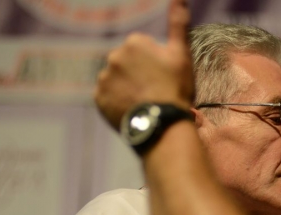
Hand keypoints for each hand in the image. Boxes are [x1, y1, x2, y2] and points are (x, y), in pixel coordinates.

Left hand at [94, 0, 193, 129]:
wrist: (163, 125)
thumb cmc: (175, 89)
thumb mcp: (181, 55)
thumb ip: (178, 23)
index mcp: (134, 42)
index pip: (144, 51)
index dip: (156, 65)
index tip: (164, 79)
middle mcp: (114, 56)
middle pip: (128, 65)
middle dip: (139, 75)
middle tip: (155, 93)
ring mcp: (104, 78)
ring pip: (117, 81)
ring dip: (128, 89)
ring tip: (145, 104)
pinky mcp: (99, 99)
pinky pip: (108, 97)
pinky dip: (118, 102)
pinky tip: (133, 110)